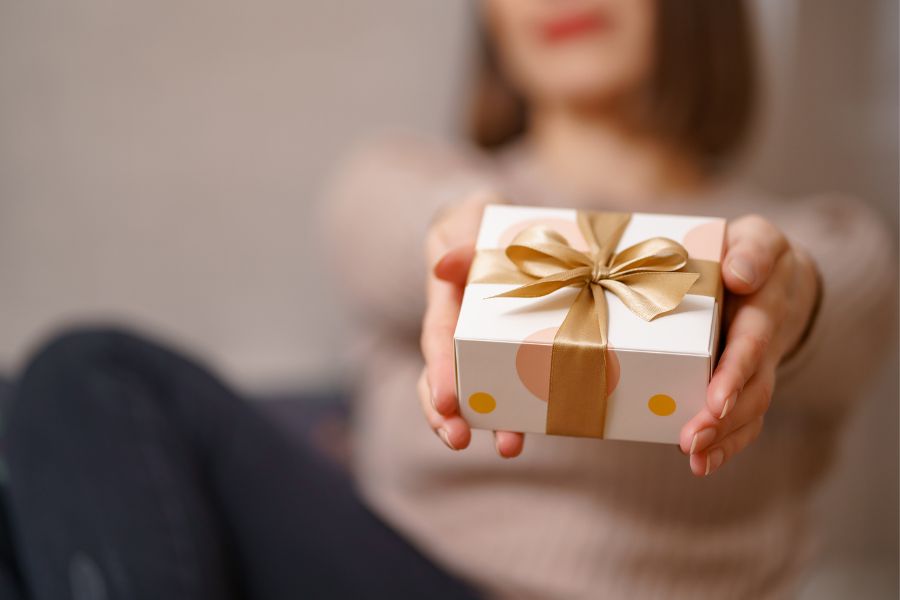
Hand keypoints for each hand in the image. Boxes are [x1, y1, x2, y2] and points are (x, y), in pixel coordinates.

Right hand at [419, 193, 524, 457]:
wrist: (501, 224)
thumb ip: (461, 237)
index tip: (446, 401)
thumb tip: (445, 268)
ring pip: (479, 390)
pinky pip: (519, 381)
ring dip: (491, 422)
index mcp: (448, 300)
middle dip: (446, 415)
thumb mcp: (469, 216)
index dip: (439, 371)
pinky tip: (548, 426)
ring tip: (509, 449)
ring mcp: (487, 345)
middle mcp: (462, 330)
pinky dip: (528, 406)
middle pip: (444, 379)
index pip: (437, 340)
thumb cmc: (480, 220)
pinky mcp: (518, 349)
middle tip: (457, 442)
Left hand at [680, 215, 819, 475]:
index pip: (752, 341)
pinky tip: (701, 463)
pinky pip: (742, 419)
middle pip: (752, 387)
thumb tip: (739, 274)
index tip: (714, 399)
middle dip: (724, 416)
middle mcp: (765, 342)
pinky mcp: (741, 383)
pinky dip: (725, 444)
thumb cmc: (748, 253)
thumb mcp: (756, 236)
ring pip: (749, 409)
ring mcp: (756, 367)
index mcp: (763, 304)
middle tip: (693, 438)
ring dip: (723, 437)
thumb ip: (751, 250)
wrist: (769, 274)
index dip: (735, 372)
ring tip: (694, 455)